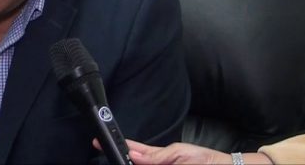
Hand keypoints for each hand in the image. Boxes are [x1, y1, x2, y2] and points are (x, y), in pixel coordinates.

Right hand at [92, 138, 250, 163]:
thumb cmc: (204, 160)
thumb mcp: (179, 153)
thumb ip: (156, 156)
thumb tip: (133, 154)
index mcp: (157, 158)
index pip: (133, 152)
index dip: (118, 147)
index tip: (100, 143)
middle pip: (134, 163)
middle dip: (125, 160)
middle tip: (116, 158)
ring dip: (133, 162)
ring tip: (127, 159)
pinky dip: (143, 162)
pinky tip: (136, 161)